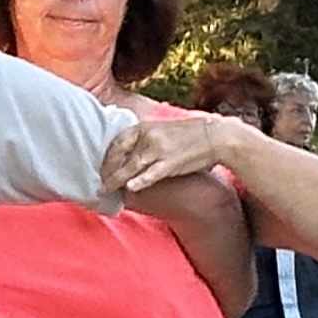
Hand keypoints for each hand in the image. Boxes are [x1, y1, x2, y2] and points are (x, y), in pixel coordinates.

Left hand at [100, 109, 252, 194]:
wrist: (217, 137)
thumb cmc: (192, 134)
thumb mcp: (163, 129)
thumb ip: (146, 138)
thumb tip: (132, 152)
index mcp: (144, 127)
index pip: (117, 142)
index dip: (106, 157)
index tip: (102, 168)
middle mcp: (148, 137)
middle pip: (119, 155)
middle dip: (107, 171)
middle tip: (100, 184)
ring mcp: (159, 150)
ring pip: (130, 167)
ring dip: (115, 181)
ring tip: (105, 191)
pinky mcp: (170, 164)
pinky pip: (151, 174)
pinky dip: (139, 181)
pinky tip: (130, 188)